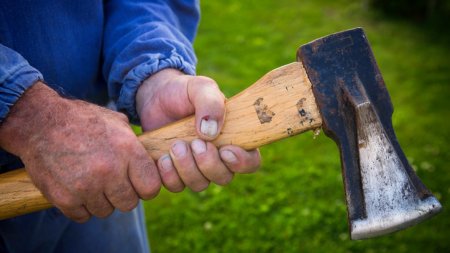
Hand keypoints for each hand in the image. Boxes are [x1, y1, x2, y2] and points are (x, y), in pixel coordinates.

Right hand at [0, 82, 160, 221]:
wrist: (39, 123)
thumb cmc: (81, 120)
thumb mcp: (116, 122)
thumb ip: (135, 144)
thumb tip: (151, 159)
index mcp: (127, 150)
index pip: (151, 187)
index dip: (146, 187)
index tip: (138, 183)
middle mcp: (109, 171)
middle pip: (130, 204)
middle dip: (123, 195)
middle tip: (112, 183)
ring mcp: (86, 187)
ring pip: (106, 211)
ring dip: (101, 200)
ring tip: (91, 182)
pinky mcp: (65, 198)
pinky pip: (83, 216)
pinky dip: (81, 206)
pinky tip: (77, 188)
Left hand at [136, 69, 260, 191]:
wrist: (155, 96)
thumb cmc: (185, 92)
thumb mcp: (200, 88)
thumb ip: (210, 102)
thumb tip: (210, 132)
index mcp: (233, 138)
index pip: (250, 161)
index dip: (242, 163)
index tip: (226, 150)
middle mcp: (217, 157)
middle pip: (224, 178)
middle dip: (209, 164)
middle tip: (194, 143)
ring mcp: (195, 167)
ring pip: (199, 184)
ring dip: (187, 168)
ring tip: (175, 145)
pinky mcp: (174, 172)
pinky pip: (176, 186)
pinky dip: (169, 175)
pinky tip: (163, 157)